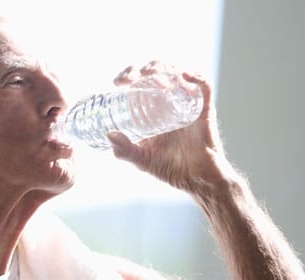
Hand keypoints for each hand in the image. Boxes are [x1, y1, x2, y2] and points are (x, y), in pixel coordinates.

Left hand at [108, 61, 228, 192]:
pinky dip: (196, 78)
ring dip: (164, 68)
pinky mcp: (204, 108)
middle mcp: (168, 101)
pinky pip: (204, 87)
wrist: (196, 178)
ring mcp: (186, 103)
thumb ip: (124, 150)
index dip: (128, 76)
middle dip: (142, 69)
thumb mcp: (142, 159)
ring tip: (152, 74)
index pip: (139, 83)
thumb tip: (108, 134)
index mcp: (151, 109)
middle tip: (131, 78)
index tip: (117, 83)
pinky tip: (184, 76)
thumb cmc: (170, 168)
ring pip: (176, 74)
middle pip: (156, 73)